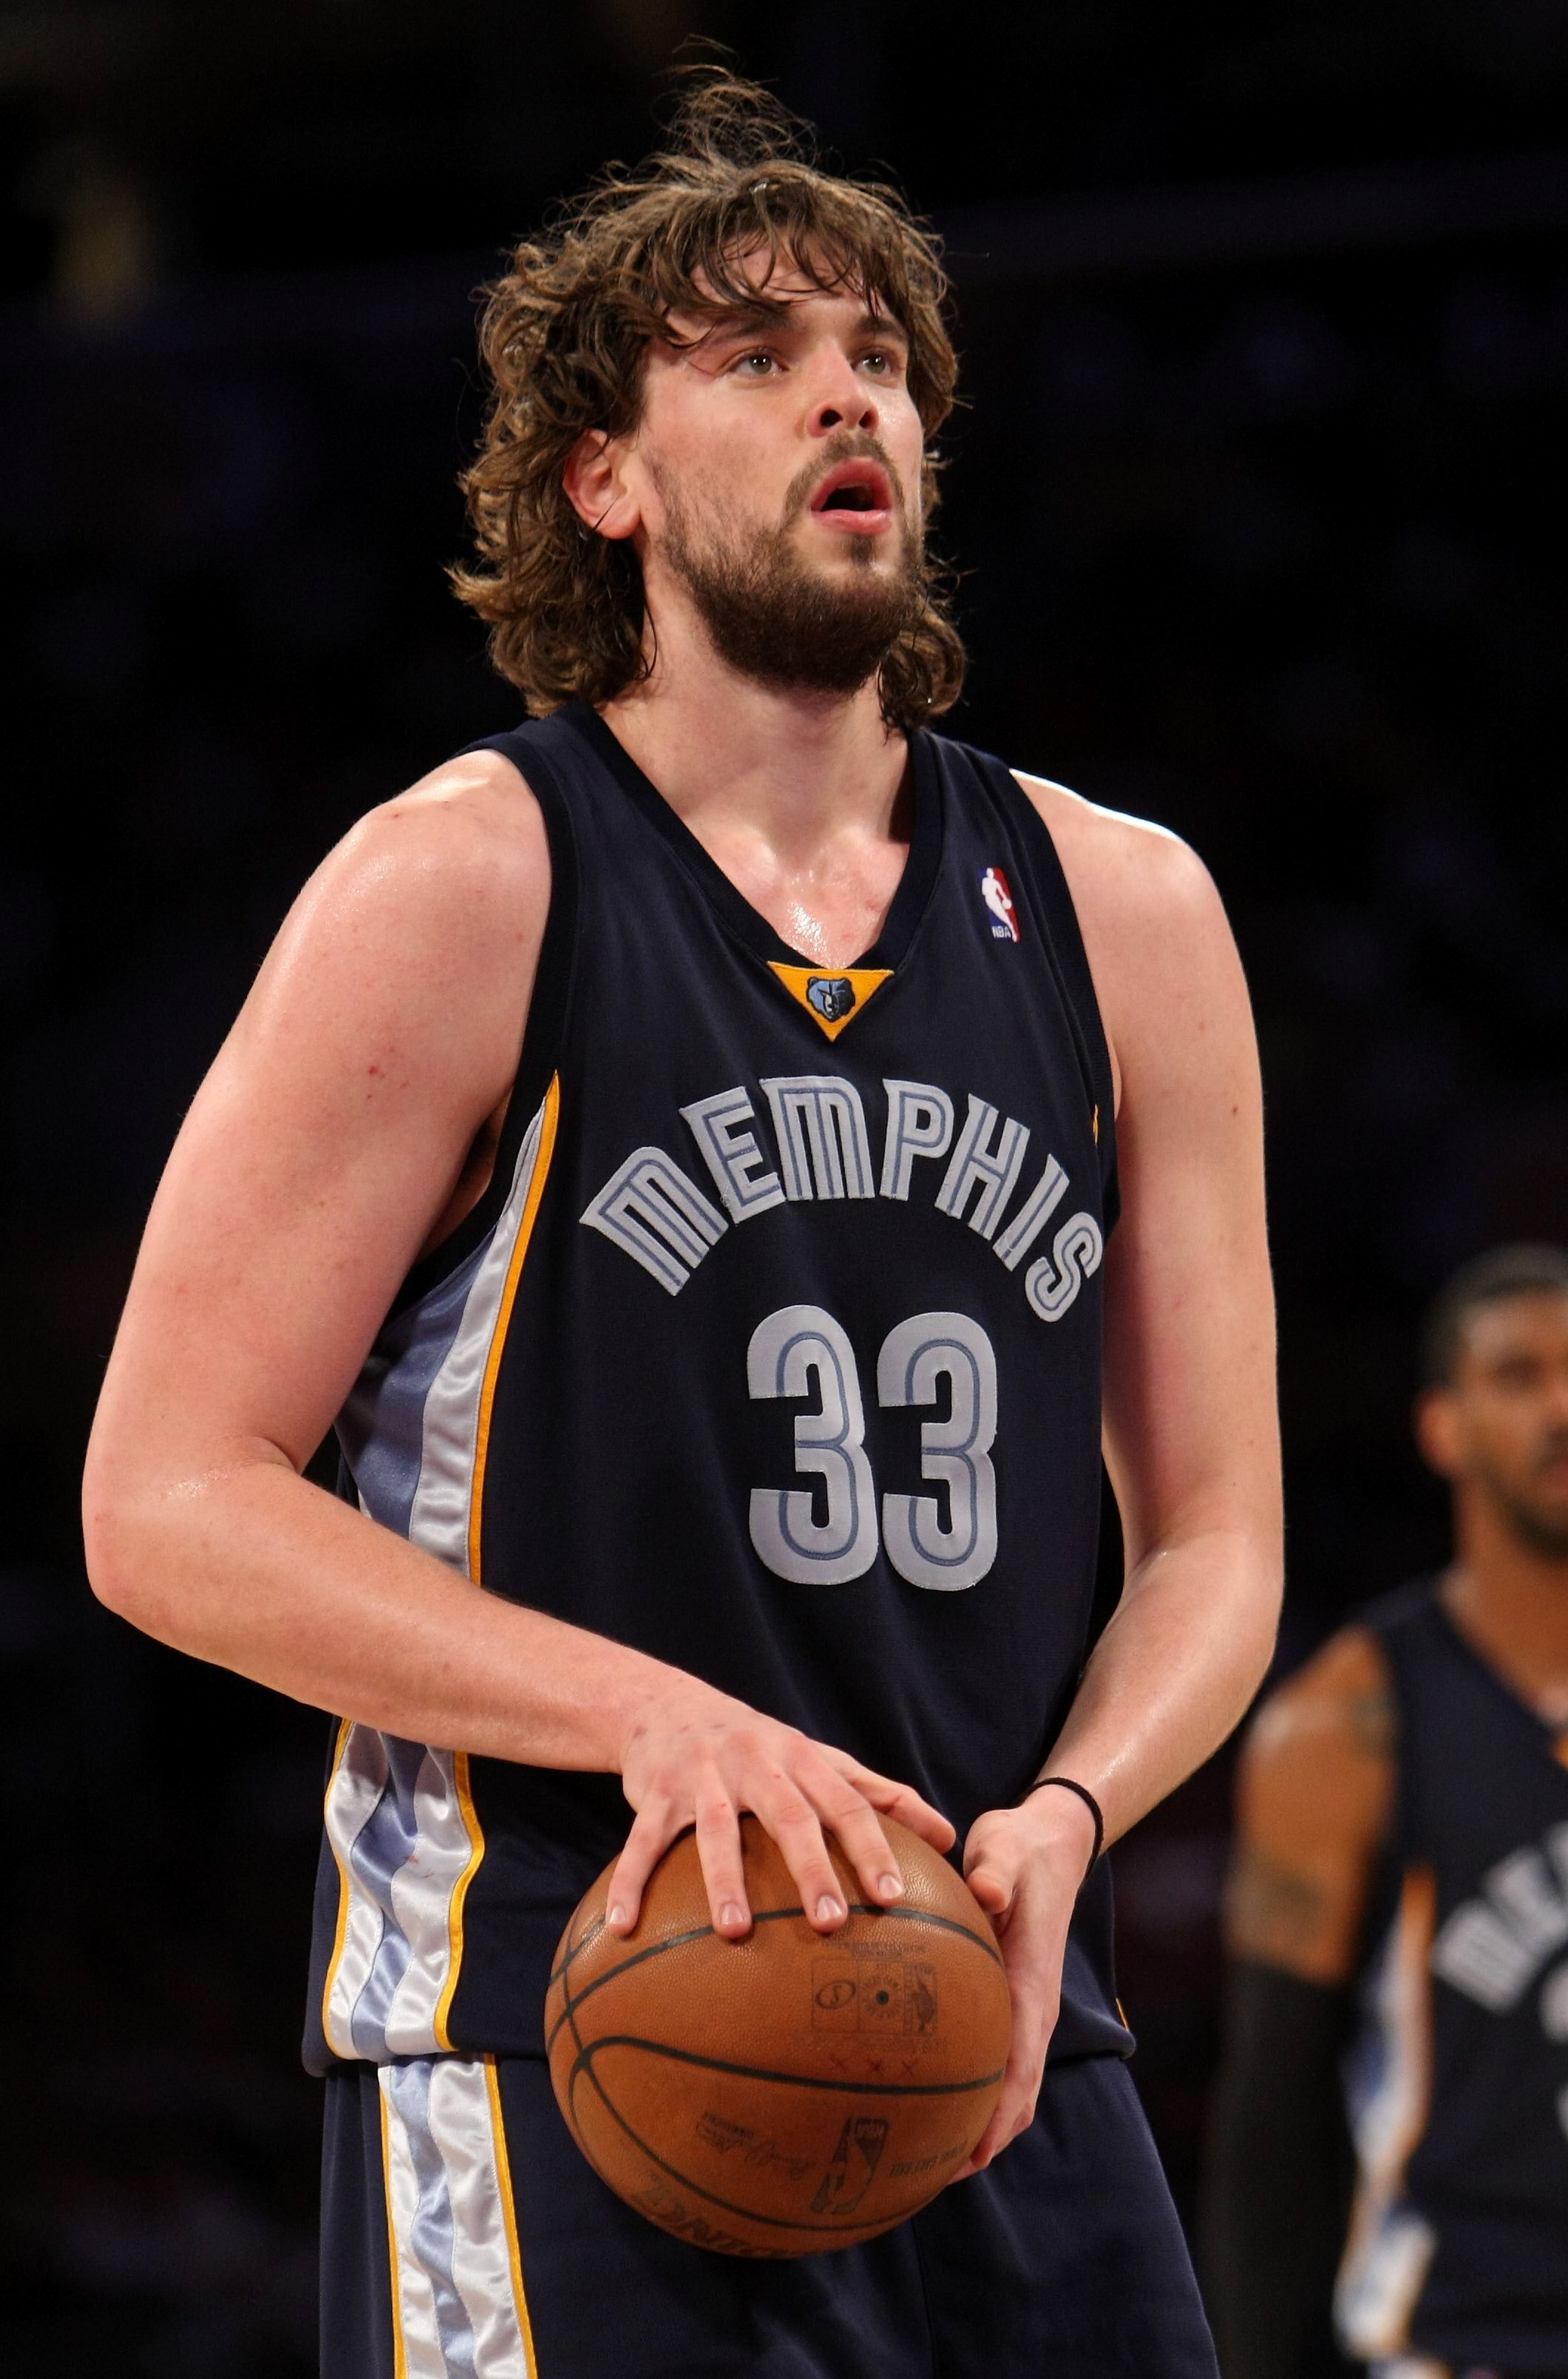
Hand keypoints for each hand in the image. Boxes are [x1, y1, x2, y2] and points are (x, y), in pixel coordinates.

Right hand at [607, 1672, 955, 1941]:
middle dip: (811, 1869)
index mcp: (802, 1759)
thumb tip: (947, 1835)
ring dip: (724, 1880)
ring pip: (715, 1830)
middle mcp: (756, 1763)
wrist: (667, 1705)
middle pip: (790, 1816)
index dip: (871, 1847)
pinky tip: (623, 1927)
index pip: (847, 1803)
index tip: (892, 1898)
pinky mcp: (654, 1792)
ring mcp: (702, 1777)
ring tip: (736, 1932)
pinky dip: (631, 1881)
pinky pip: (641, 1841)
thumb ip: (880, 1795)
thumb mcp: (818, 1760)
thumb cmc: (761, 1749)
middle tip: (832, 1924)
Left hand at [949, 1787, 1096, 2178]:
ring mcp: (1021, 2009)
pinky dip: (968, 2087)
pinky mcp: (1005, 2001)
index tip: (971, 2156)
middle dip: (984, 2139)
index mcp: (1033, 1987)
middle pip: (1016, 2094)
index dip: (998, 2116)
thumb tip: (987, 1893)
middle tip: (932, 2176)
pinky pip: (991, 2058)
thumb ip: (996, 1873)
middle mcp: (1032, 2009)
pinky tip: (923, 2092)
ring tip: (926, 2156)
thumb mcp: (1006, 1850)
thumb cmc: (1020, 1849)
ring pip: (1007, 2085)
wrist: (1049, 1843)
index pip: (1020, 2067)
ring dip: (978, 2122)